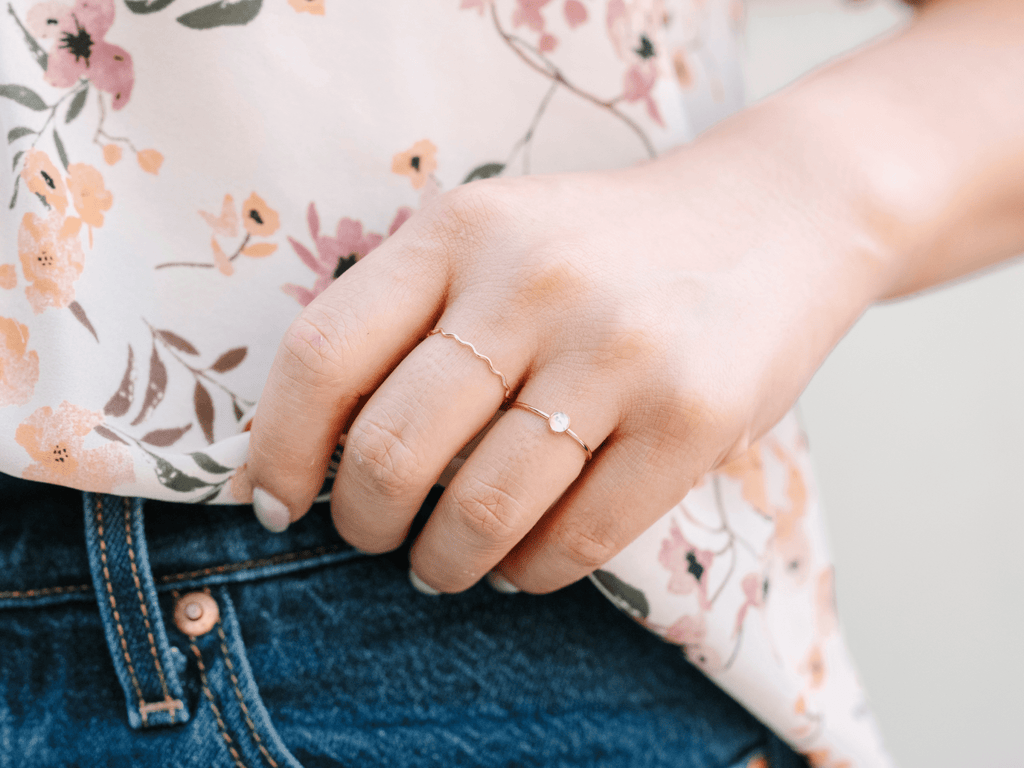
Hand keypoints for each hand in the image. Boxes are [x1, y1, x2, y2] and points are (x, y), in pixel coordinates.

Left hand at [246, 110, 884, 594]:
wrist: (774, 216)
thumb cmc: (608, 246)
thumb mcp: (499, 235)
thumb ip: (414, 312)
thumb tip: (325, 446)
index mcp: (461, 231)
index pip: (325, 354)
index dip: (281, 447)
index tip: (278, 499)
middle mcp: (533, 284)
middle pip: (395, 449)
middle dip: (364, 524)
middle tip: (375, 537)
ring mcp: (619, 350)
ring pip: (485, 509)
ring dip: (444, 562)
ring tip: (444, 564)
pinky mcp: (693, 416)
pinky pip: (578, 537)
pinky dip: (530, 573)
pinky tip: (522, 565)